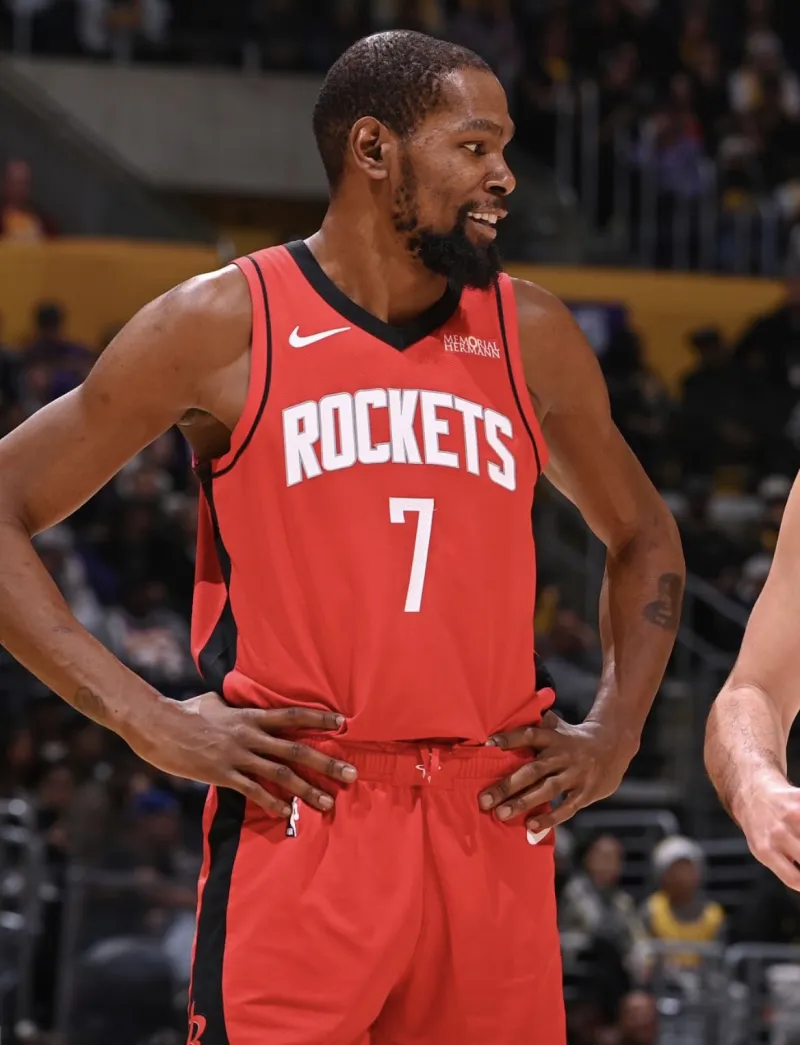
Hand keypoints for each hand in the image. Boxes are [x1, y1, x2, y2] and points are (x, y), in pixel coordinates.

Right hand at [127, 692, 356, 817]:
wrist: (158, 725)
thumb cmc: (186, 711)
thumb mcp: (216, 701)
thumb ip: (236, 705)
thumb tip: (242, 700)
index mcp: (250, 715)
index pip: (292, 716)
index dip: (318, 719)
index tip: (343, 724)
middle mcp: (250, 735)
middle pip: (296, 749)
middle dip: (326, 763)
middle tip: (351, 774)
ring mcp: (237, 755)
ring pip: (280, 773)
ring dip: (306, 789)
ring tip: (327, 802)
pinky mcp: (222, 774)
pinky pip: (252, 790)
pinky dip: (271, 802)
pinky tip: (287, 812)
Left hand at [478, 712, 633, 831]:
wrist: (615, 745)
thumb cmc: (575, 738)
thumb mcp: (559, 726)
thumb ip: (536, 725)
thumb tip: (508, 718)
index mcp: (553, 737)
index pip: (529, 734)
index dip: (510, 739)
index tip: (488, 744)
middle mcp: (563, 755)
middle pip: (533, 770)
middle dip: (508, 786)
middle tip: (485, 800)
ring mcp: (575, 774)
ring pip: (547, 790)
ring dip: (523, 803)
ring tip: (501, 814)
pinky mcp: (586, 792)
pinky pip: (567, 807)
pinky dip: (550, 818)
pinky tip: (531, 827)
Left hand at [736, 772, 799, 889]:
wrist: (752, 794)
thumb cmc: (761, 829)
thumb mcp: (762, 850)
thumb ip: (784, 866)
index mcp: (765, 850)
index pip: (796, 879)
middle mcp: (777, 833)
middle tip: (798, 852)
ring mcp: (791, 815)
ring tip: (798, 838)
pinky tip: (799, 826)